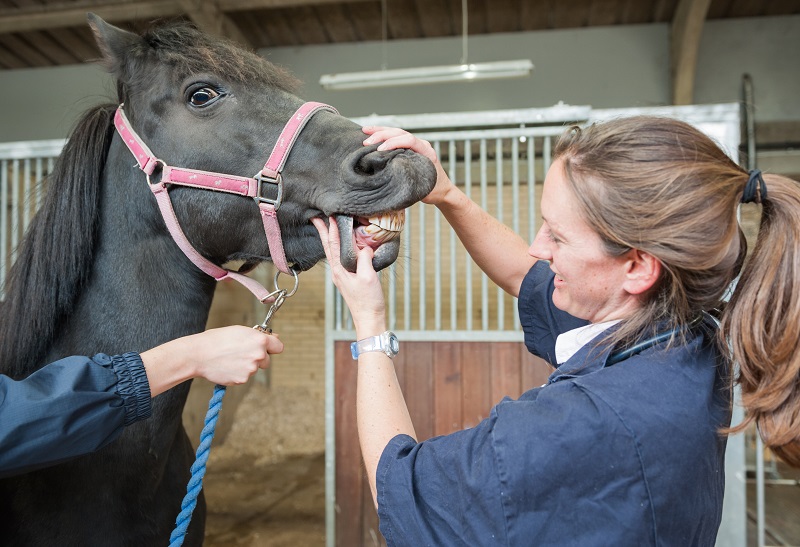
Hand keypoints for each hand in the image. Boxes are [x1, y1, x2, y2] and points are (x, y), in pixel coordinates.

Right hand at [142, 325, 283, 395]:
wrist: (199, 354)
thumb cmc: (217, 339)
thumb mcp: (240, 331)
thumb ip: (258, 336)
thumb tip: (274, 339)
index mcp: (260, 340)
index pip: (278, 347)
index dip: (272, 347)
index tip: (267, 348)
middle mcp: (258, 355)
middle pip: (267, 360)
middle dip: (257, 358)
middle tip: (241, 353)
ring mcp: (251, 369)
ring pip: (254, 369)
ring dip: (247, 366)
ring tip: (230, 358)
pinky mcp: (242, 379)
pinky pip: (244, 377)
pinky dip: (238, 373)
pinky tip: (227, 366)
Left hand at [312, 216, 386, 336]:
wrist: (369, 319)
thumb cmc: (369, 301)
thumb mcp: (368, 277)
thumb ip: (365, 259)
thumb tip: (365, 247)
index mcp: (340, 270)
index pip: (334, 245)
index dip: (332, 229)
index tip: (329, 215)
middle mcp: (337, 272)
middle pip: (329, 247)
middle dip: (323, 231)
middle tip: (316, 217)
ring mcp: (341, 276)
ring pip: (333, 252)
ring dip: (330, 238)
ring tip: (326, 227)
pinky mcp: (347, 279)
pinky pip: (340, 258)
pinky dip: (339, 248)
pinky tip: (342, 246)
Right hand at [362, 126, 453, 205]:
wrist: (443, 190)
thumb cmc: (435, 190)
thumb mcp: (424, 186)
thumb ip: (411, 178)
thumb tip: (391, 174)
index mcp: (427, 151)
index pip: (409, 140)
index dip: (393, 143)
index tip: (380, 150)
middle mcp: (421, 145)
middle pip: (400, 133)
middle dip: (382, 135)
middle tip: (367, 142)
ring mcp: (416, 145)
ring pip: (397, 132)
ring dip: (380, 132)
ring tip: (365, 131)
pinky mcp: (409, 149)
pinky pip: (396, 138)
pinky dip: (383, 136)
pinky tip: (372, 135)